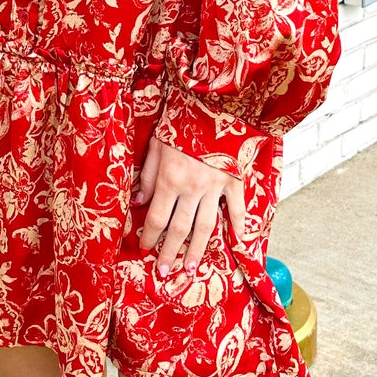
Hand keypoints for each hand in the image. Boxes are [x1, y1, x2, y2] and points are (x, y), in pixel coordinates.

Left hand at [136, 134, 245, 276]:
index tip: (144, 250)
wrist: (215, 104)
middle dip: (170, 253)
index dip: (148, 237)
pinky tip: (237, 242)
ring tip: (191, 269)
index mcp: (170, 180)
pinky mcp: (235, 180)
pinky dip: (239, 225)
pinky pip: (237, 207)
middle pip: (179, 229)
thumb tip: (138, 202)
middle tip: (164, 272)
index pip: (156, 218)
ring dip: (198, 250)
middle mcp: (192, 189)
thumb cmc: (180, 122)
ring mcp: (216, 187)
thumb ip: (148, 177)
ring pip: (206, 226)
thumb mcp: (156, 146)